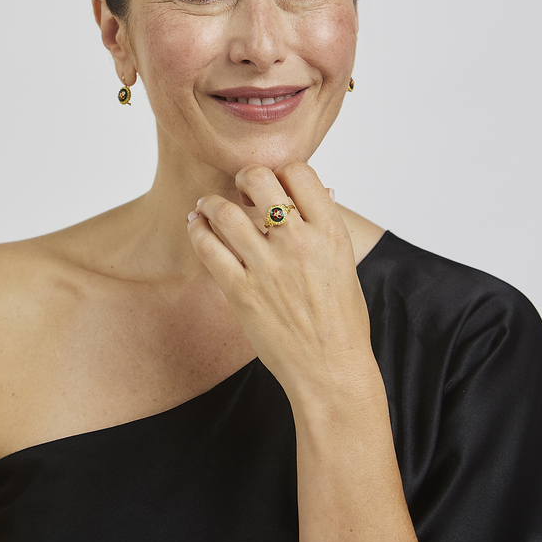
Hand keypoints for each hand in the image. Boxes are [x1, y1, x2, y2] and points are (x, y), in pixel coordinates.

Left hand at [187, 163, 378, 408]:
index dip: (282, 172)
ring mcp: (267, 266)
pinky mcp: (241, 291)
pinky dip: (198, 231)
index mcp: (330, 232)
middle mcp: (298, 242)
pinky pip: (208, 248)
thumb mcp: (344, 264)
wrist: (331, 369)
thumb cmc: (342, 321)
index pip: (299, 172)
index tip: (274, 184)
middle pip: (258, 180)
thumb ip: (324, 228)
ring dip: (211, 203)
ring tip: (208, 206)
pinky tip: (197, 228)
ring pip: (225, 211)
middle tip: (239, 189)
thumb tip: (315, 194)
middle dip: (244, 177)